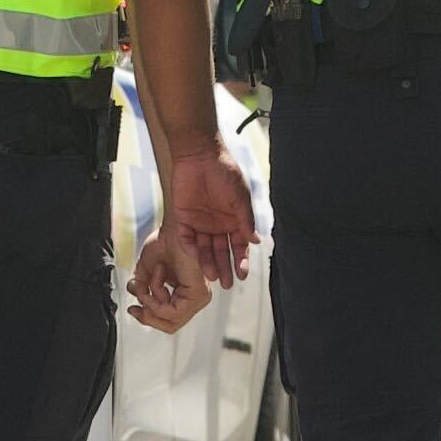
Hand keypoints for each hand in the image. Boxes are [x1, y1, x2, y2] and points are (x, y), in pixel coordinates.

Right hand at [127, 229, 215, 329]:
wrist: (172, 226)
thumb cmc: (165, 241)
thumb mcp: (147, 270)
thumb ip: (143, 289)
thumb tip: (138, 304)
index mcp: (186, 293)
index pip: (169, 318)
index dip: (148, 317)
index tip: (132, 308)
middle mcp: (195, 297)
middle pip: (171, 325)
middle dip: (148, 317)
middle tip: (135, 307)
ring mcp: (199, 297)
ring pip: (170, 320)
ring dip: (151, 300)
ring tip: (148, 279)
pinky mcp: (198, 293)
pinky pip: (172, 311)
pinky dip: (156, 297)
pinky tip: (156, 276)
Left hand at [160, 142, 255, 285]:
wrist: (199, 156)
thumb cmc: (224, 172)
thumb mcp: (239, 196)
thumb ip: (246, 219)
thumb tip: (256, 241)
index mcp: (234, 221)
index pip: (238, 246)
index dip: (241, 260)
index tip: (242, 275)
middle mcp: (218, 226)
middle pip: (221, 252)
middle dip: (224, 268)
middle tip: (226, 285)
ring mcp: (200, 224)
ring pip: (204, 249)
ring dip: (208, 263)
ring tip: (211, 277)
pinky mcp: (184, 220)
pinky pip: (187, 238)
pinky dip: (191, 249)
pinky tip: (195, 259)